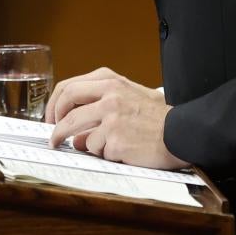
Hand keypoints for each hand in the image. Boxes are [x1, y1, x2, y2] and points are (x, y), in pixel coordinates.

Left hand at [47, 67, 185, 169]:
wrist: (183, 131)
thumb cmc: (159, 116)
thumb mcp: (130, 96)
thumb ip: (100, 105)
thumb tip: (77, 133)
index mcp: (110, 81)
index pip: (69, 87)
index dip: (55, 104)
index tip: (52, 117)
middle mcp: (108, 96)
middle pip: (67, 108)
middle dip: (55, 125)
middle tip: (53, 136)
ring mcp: (111, 118)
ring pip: (79, 133)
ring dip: (82, 144)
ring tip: (98, 148)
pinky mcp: (115, 140)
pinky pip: (98, 150)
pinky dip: (105, 153)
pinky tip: (123, 151)